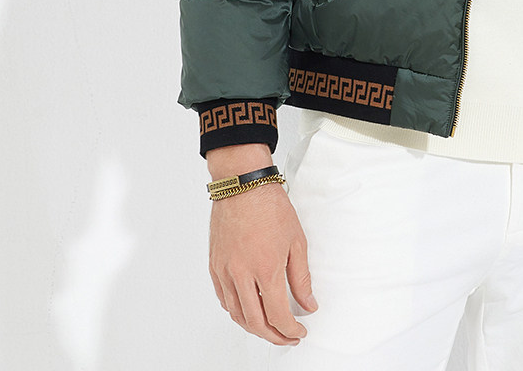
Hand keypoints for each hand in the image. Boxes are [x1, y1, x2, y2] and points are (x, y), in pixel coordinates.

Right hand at [208, 180, 315, 345]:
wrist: (243, 184)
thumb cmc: (270, 206)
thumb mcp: (296, 241)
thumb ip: (301, 278)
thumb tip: (308, 304)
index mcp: (266, 269)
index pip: (278, 315)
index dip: (290, 330)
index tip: (299, 332)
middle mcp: (241, 274)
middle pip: (255, 322)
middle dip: (273, 336)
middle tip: (287, 337)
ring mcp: (225, 271)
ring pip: (237, 315)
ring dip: (254, 327)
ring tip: (270, 328)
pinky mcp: (215, 266)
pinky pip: (223, 299)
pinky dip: (236, 312)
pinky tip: (248, 310)